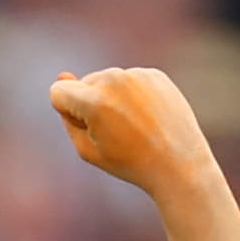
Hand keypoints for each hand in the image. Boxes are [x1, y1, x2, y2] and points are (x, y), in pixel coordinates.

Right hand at [49, 67, 217, 199]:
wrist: (180, 165)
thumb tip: (63, 76)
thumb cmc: (130, 163)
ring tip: (135, 127)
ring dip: (113, 99)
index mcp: (94, 102)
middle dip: (92, 104)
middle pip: (85, 84)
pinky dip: (134, 96)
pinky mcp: (154, 75)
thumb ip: (68, 116)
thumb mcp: (88, 150)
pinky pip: (131, 80)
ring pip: (108, 80)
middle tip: (119, 134)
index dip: (67, 112)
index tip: (88, 129)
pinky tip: (149, 118)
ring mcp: (136, 74)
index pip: (59, 91)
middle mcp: (114, 80)